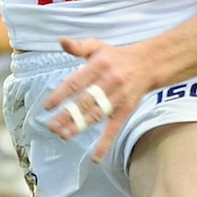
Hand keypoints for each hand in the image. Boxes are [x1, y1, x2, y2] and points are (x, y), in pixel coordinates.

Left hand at [43, 36, 155, 160]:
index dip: (61, 94)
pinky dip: (105, 143)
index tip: (47, 106)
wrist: (149, 63)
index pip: (76, 82)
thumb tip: (61, 41)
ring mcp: (119, 97)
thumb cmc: (117, 56)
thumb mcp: (97, 46)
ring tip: (63, 135)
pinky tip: (95, 156)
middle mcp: (109, 81)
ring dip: (80, 126)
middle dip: (67, 115)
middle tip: (51, 126)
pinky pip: (115, 128)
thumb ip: (78, 46)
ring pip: (97, 115)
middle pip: (85, 101)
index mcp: (99, 65)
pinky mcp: (126, 109)